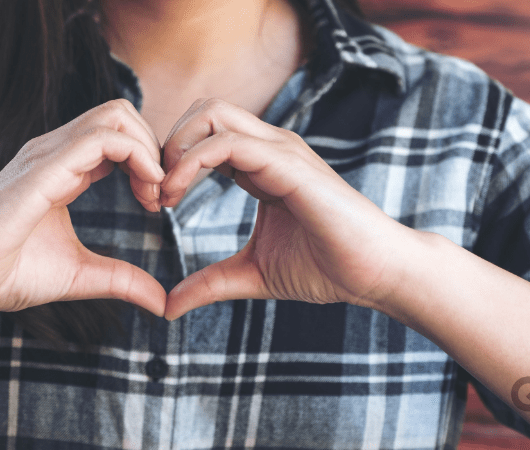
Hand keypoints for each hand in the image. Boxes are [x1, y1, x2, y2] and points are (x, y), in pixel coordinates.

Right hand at [0, 100, 166, 317]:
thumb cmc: (7, 273)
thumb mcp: (81, 275)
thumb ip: (122, 280)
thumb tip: (161, 302)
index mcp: (63, 167)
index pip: (118, 136)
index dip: (149, 162)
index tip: (158, 203)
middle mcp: (55, 152)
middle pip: (121, 114)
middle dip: (154, 147)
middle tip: (160, 196)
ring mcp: (46, 156)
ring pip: (115, 115)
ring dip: (149, 150)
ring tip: (153, 194)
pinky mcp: (42, 169)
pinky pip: (101, 139)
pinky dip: (138, 157)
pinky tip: (144, 193)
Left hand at [160, 99, 419, 319]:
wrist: (375, 274)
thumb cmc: (325, 268)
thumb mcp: (251, 274)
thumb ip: (209, 284)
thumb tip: (168, 306)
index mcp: (260, 164)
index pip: (204, 134)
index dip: (171, 160)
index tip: (154, 201)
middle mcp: (269, 147)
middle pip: (204, 109)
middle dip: (168, 142)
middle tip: (154, 190)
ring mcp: (281, 150)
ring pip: (212, 113)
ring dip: (175, 147)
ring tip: (163, 193)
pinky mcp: (289, 164)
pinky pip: (229, 143)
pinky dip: (192, 162)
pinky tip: (177, 194)